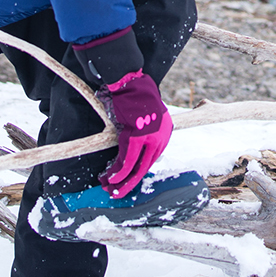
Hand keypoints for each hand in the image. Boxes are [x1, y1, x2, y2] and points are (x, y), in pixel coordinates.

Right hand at [100, 70, 170, 197]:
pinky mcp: (137, 137)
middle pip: (145, 167)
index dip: (137, 173)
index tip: (127, 181)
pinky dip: (118, 171)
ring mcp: (150, 138)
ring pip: (135, 167)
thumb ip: (143, 134)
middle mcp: (160, 138)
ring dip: (121, 181)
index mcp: (164, 134)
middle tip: (118, 193)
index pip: (151, 159)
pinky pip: (127, 159)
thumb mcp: (146, 118)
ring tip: (111, 190)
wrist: (132, 84)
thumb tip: (132, 150)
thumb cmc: (137, 98)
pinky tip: (111, 179)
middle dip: (130, 183)